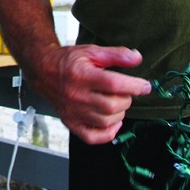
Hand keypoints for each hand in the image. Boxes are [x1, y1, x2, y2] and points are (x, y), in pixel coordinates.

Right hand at [33, 45, 150, 144]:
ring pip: (105, 121)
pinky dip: (108, 133)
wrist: (43, 71)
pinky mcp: (70, 122)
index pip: (113, 84)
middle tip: (126, 92)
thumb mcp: (92, 51)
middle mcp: (76, 96)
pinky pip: (92, 137)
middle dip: (126, 99)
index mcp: (82, 75)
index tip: (145, 86)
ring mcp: (72, 112)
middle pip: (111, 106)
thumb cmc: (68, 60)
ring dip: (119, 114)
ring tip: (118, 103)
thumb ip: (116, 54)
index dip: (134, 86)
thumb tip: (137, 58)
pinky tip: (113, 122)